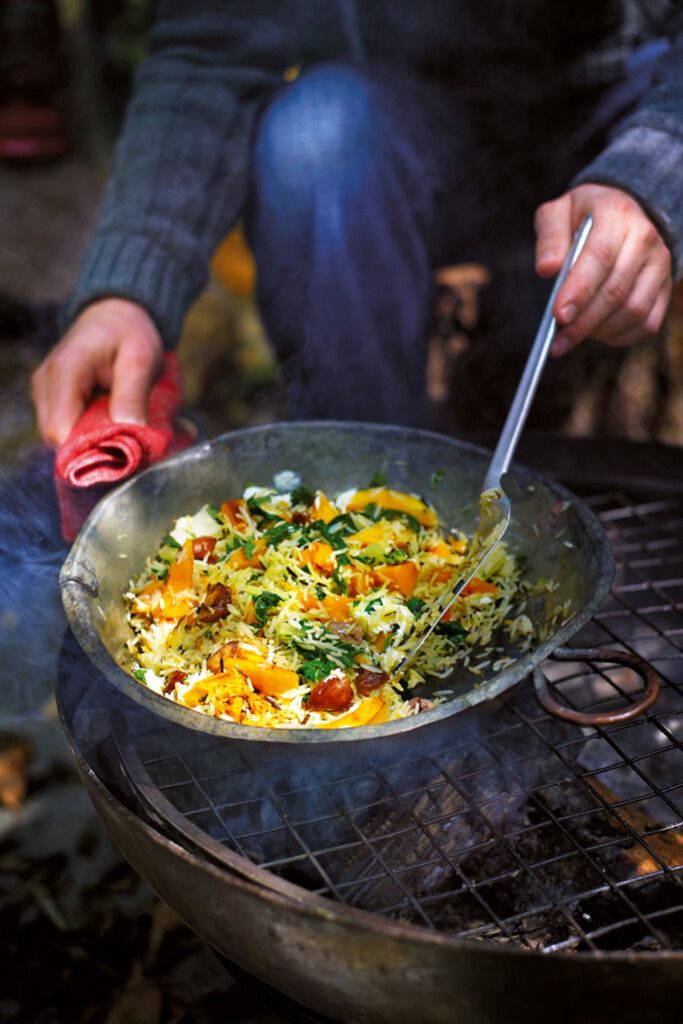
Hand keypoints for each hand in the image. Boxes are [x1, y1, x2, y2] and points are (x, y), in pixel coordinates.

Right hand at [32, 298, 164, 446]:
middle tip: (124, 435)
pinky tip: (106, 417)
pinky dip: (86, 430)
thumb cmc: (129, 332)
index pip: (60, 431)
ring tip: (116, 421)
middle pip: (57, 439)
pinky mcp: (49, 400)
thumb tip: (129, 427)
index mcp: (65, 371)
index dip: (90, 447)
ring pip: (60, 437)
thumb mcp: (141, 356)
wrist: (115, 314)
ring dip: (89, 438)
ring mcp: (44, 392)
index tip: (121, 446)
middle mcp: (45, 384)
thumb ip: (133, 392)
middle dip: (92, 445)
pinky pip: (64, 428)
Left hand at [534, 183, 672, 355]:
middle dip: (583, 322)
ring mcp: (659, 265)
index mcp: (617, 214)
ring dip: (599, 331)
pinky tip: (594, 333)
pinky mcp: (664, 288)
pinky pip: (646, 324)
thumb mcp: (558, 213)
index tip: (558, 315)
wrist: (620, 214)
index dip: (579, 290)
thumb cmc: (582, 217)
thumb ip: (549, 237)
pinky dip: (618, 336)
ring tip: (571, 335)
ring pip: (633, 311)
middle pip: (616, 291)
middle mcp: (645, 239)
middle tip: (557, 341)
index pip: (600, 257)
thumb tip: (547, 268)